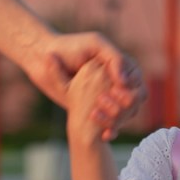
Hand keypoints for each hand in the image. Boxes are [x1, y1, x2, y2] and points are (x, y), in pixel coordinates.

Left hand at [25, 32, 146, 140]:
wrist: (43, 58)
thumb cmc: (69, 47)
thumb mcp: (95, 45)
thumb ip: (114, 58)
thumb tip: (125, 82)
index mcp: (118, 66)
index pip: (137, 81)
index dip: (131, 89)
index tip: (115, 91)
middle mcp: (115, 82)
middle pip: (136, 99)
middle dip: (125, 106)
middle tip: (104, 104)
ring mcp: (106, 96)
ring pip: (126, 114)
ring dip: (118, 119)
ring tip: (97, 116)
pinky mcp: (96, 108)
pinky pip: (111, 123)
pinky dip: (111, 129)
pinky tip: (104, 134)